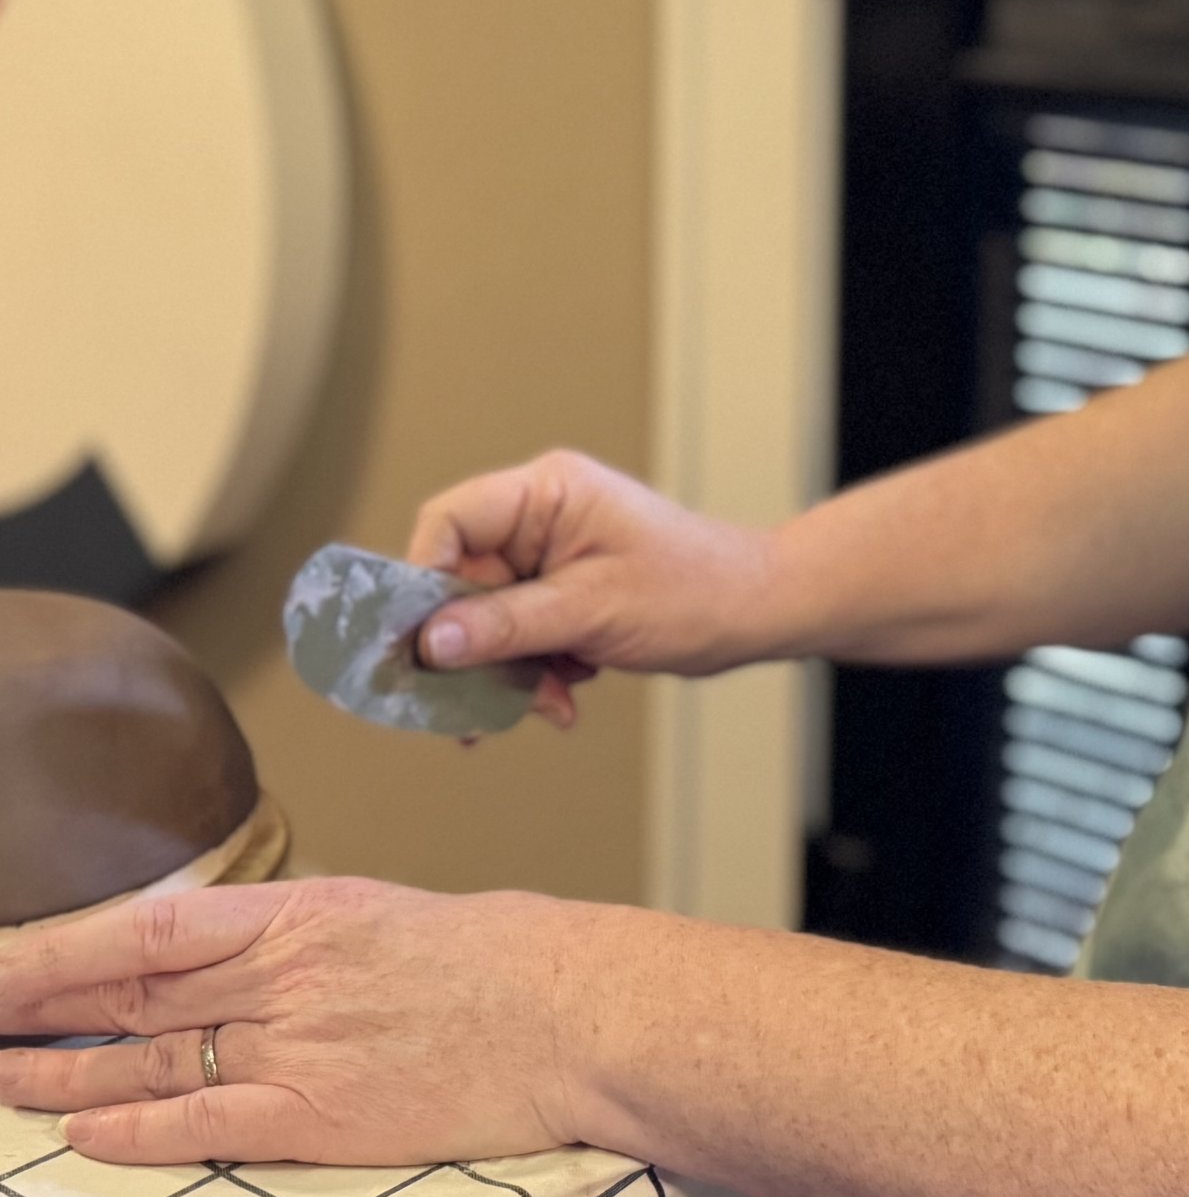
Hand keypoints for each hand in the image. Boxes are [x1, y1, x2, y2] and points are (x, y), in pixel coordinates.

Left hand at [0, 880, 605, 1166]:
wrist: (581, 1012)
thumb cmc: (514, 962)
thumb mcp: (397, 918)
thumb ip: (313, 942)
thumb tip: (252, 964)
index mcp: (310, 911)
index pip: (151, 928)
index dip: (62, 948)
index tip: (2, 960)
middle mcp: (290, 974)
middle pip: (132, 994)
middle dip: (38, 1007)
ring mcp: (302, 1045)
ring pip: (149, 1057)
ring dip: (60, 1072)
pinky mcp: (323, 1116)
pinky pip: (202, 1121)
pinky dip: (133, 1126)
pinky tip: (81, 1128)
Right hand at [407, 450, 780, 722]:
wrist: (757, 612)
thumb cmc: (695, 592)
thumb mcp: (593, 612)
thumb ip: (506, 626)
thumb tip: (428, 644)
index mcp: (547, 492)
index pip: (448, 522)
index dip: (424, 581)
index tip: (423, 643)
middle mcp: (541, 516)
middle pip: (460, 581)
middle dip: (475, 648)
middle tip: (479, 704)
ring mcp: (552, 555)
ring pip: (487, 618)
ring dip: (509, 670)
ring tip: (549, 701)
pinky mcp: (564, 590)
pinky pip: (519, 633)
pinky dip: (534, 670)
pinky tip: (566, 693)